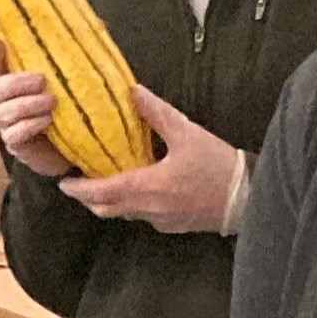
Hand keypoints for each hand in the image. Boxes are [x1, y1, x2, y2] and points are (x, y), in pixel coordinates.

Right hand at [0, 38, 72, 177]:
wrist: (85, 147)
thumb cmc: (80, 109)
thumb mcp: (85, 80)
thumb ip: (86, 56)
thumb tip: (100, 25)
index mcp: (19, 82)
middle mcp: (9, 101)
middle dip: (16, 82)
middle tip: (42, 81)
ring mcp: (10, 124)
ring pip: (2, 111)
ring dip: (26, 105)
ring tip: (52, 103)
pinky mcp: (17, 145)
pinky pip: (12, 134)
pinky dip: (28, 125)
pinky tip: (47, 122)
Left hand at [58, 89, 241, 234]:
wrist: (253, 198)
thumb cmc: (220, 167)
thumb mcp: (188, 134)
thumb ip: (158, 114)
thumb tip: (134, 92)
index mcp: (148, 187)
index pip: (102, 192)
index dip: (79, 189)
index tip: (64, 182)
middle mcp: (150, 209)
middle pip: (107, 209)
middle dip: (89, 198)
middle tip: (78, 184)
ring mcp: (162, 221)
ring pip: (125, 214)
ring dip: (110, 202)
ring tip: (103, 183)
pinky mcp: (175, 226)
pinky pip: (144, 217)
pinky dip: (132, 205)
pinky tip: (137, 190)